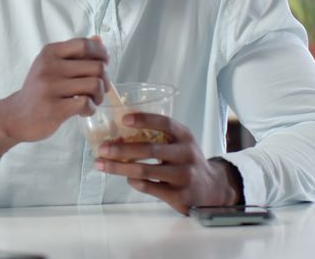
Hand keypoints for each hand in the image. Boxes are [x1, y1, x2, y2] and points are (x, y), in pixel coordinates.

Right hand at [0, 36, 107, 160]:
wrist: (15, 116)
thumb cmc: (38, 90)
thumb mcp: (51, 66)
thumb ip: (74, 54)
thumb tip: (98, 39)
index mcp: (50, 52)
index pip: (85, 44)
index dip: (101, 53)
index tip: (104, 64)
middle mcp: (49, 66)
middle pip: (96, 66)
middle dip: (104, 80)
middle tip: (99, 89)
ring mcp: (50, 87)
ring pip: (94, 84)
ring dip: (99, 95)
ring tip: (92, 100)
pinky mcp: (54, 108)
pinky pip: (85, 103)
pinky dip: (90, 108)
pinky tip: (83, 111)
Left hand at [93, 112, 242, 214]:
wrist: (212, 188)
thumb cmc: (186, 161)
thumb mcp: (179, 143)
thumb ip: (157, 138)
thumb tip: (118, 135)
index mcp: (185, 136)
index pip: (165, 123)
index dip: (144, 119)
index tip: (124, 119)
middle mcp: (186, 154)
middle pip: (149, 149)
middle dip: (121, 149)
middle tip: (102, 148)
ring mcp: (184, 176)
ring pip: (145, 170)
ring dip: (119, 167)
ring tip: (102, 164)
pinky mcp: (180, 195)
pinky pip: (149, 187)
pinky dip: (134, 182)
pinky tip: (127, 178)